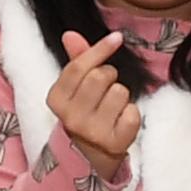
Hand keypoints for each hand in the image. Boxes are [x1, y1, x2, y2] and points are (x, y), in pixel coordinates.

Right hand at [45, 31, 141, 173]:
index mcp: (57, 100)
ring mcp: (93, 132)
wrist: (89, 156)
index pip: (78, 66)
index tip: (116, 38)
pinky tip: (121, 121)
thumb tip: (70, 34)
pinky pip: (133, 112)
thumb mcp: (75, 89)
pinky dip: (131, 113)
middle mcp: (71, 118)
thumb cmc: (85, 113)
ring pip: (120, 92)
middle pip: (101, 76)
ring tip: (112, 108)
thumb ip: (76, 61)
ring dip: (122, 96)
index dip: (100, 49)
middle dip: (110, 76)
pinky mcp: (115, 143)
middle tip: (106, 88)